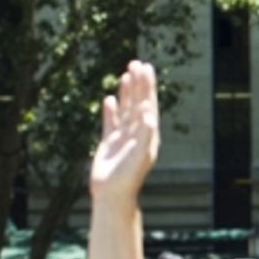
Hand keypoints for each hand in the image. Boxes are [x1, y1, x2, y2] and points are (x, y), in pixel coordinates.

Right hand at [89, 60, 159, 203]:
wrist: (113, 194)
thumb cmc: (129, 176)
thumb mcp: (140, 154)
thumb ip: (146, 133)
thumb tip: (149, 113)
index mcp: (149, 134)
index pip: (149, 104)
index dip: (147, 86)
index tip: (146, 68)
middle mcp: (139, 133)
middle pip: (138, 102)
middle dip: (138, 83)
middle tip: (136, 63)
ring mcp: (124, 137)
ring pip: (125, 109)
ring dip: (126, 92)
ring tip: (126, 75)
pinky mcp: (109, 143)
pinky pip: (111, 122)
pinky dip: (111, 110)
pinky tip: (110, 99)